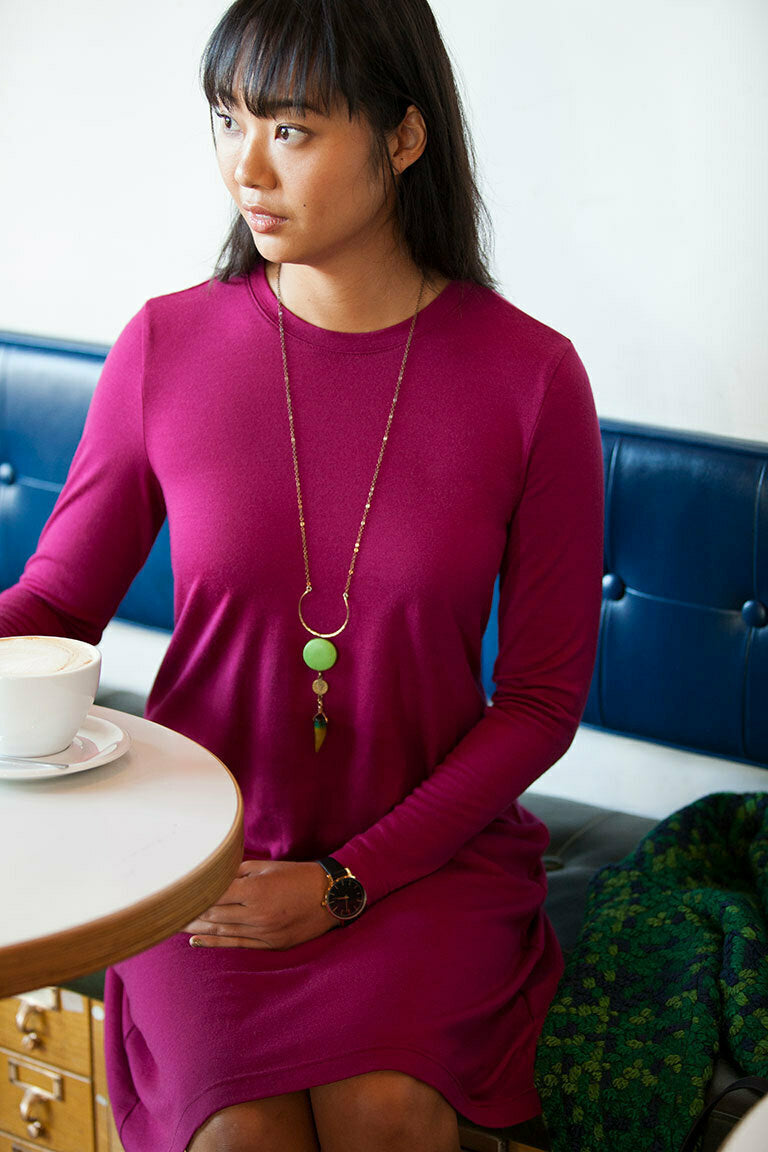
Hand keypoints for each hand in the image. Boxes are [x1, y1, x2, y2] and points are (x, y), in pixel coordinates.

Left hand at [184, 859, 337, 949]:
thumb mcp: (269, 867)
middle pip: (214, 914)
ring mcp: (263, 932)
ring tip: (174, 924)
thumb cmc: (299, 876)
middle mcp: (257, 913)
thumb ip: (239, 871)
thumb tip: (215, 874)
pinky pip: (237, 945)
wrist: (332, 896)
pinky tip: (196, 941)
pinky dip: (214, 943)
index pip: (215, 893)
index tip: (175, 891)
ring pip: (222, 931)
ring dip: (197, 928)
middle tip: (167, 910)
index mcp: (256, 890)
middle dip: (190, 912)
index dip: (194, 894)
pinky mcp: (270, 944)